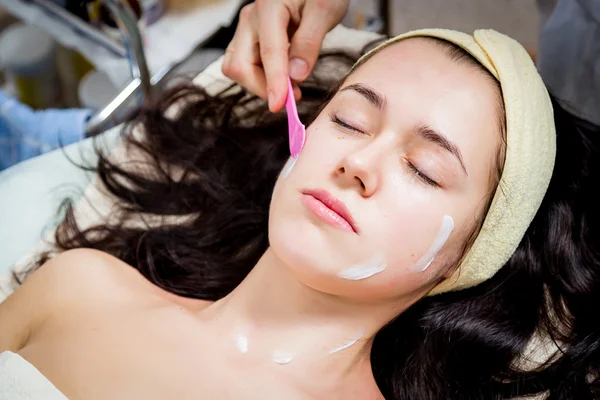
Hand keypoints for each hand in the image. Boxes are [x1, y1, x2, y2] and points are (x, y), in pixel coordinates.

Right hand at [221, 0, 348, 111]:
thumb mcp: (326, 11)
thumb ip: (309, 42)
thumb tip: (295, 75)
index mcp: (269, 7)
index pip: (268, 52)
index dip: (273, 82)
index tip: (280, 105)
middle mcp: (251, 19)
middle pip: (240, 65)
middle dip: (262, 87)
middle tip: (292, 97)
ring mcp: (247, 29)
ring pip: (238, 68)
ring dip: (260, 85)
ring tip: (289, 89)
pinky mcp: (249, 39)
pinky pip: (244, 66)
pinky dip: (260, 79)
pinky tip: (281, 79)